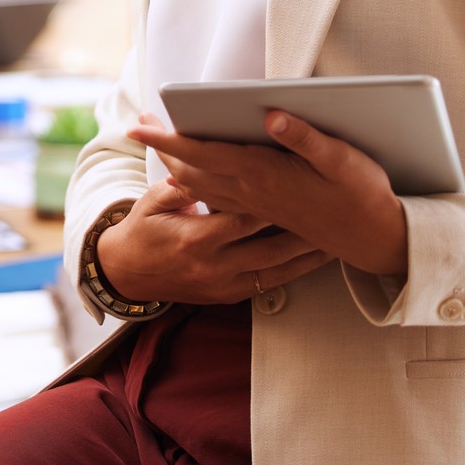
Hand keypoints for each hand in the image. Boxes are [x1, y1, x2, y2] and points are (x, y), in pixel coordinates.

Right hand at [95, 179, 330, 306]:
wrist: (127, 273)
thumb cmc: (143, 229)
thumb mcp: (152, 201)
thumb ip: (179, 186)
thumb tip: (197, 168)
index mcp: (195, 239)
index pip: (241, 219)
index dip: (271, 205)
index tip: (298, 189)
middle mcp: (213, 266)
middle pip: (268, 249)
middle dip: (301, 233)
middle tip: (333, 216)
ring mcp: (223, 285)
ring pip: (276, 272)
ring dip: (306, 257)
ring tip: (337, 240)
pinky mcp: (228, 296)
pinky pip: (269, 285)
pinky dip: (294, 272)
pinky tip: (315, 260)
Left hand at [129, 112, 409, 276]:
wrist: (374, 239)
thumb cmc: (362, 193)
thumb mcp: (342, 159)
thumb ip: (305, 137)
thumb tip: (271, 115)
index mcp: (262, 174)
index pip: (203, 152)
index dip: (168, 137)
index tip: (138, 126)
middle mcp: (250, 193)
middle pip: (191, 168)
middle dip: (163, 145)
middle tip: (137, 124)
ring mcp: (254, 205)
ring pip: (200, 185)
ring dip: (175, 163)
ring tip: (159, 142)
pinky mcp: (262, 212)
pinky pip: (216, 199)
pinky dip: (196, 184)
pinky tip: (190, 177)